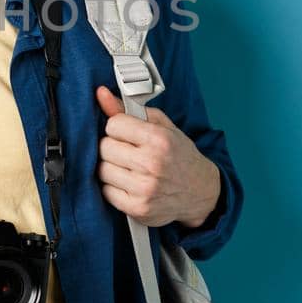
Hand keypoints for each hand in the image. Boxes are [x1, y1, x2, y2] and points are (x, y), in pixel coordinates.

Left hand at [93, 84, 220, 228]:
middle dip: (112, 147)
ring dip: (110, 167)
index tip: (126, 133)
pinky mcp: (138, 208)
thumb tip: (100, 93)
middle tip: (127, 151)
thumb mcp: (161, 126)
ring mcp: (144, 188)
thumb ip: (127, 109)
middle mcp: (152, 163)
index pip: (113, 125)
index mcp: (159, 139)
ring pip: (102, 170)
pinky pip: (106, 191)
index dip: (117, 128)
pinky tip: (127, 183)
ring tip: (127, 167)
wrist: (201, 191)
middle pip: (104, 147)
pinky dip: (112, 187)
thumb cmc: (179, 155)